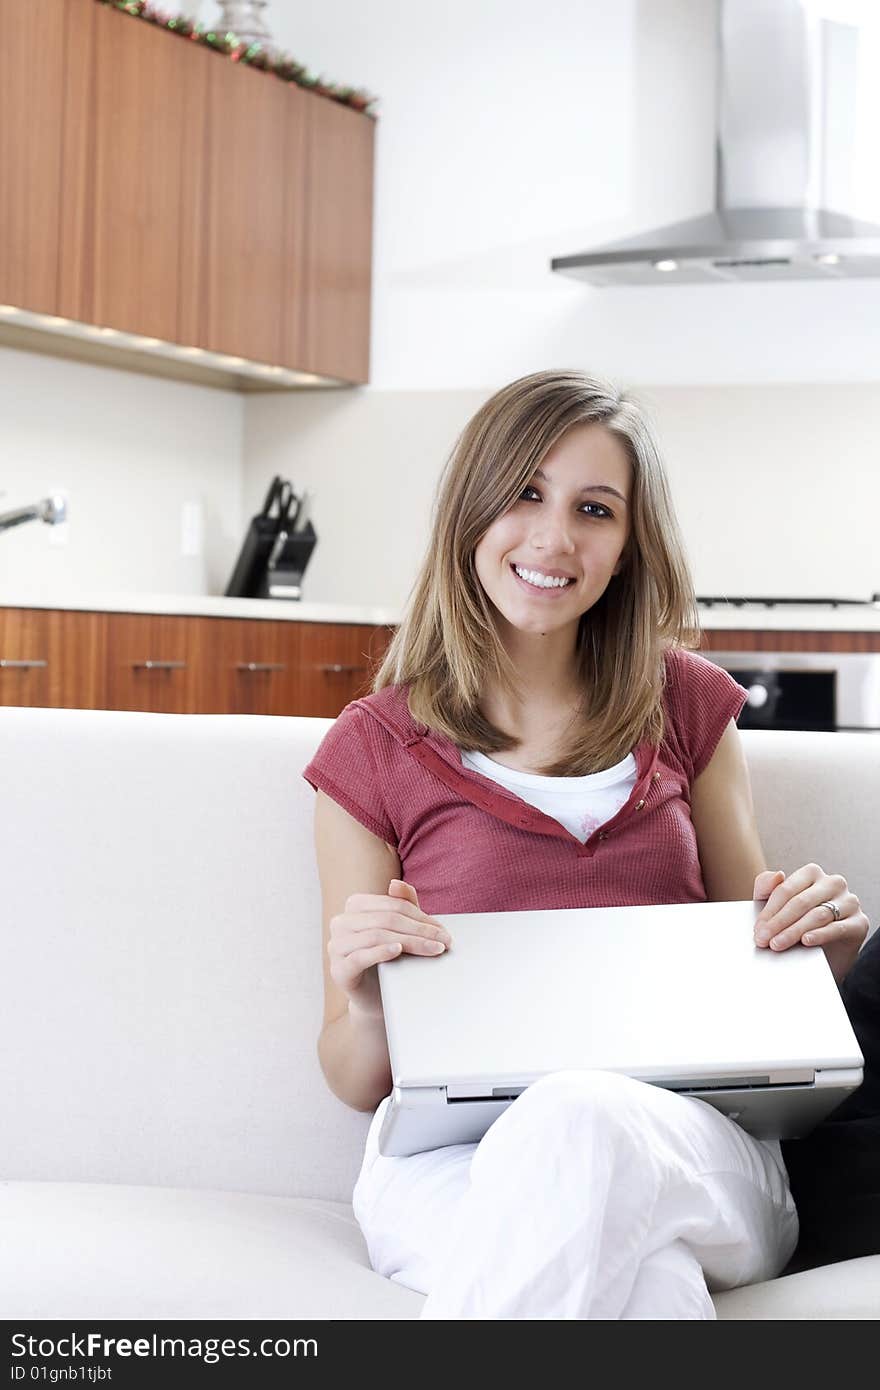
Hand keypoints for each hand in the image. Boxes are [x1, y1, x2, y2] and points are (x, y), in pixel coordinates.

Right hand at [327, 878, 452, 1019]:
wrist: (375, 998)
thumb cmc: (388, 960)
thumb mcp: (399, 930)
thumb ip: (401, 904)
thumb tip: (396, 883)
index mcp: (355, 906)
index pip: (393, 905)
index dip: (421, 917)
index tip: (444, 931)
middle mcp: (341, 922)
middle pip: (387, 920)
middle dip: (420, 930)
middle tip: (444, 942)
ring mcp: (336, 946)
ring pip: (377, 935)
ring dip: (410, 942)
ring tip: (433, 950)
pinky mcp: (338, 969)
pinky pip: (360, 957)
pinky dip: (381, 952)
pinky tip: (398, 950)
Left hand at [753, 864, 868, 983]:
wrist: (826, 951)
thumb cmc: (799, 922)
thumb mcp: (777, 905)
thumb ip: (767, 887)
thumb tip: (777, 875)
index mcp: (812, 873)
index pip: (786, 890)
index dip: (769, 911)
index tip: (757, 929)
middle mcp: (833, 883)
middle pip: (800, 902)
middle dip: (778, 923)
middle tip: (763, 940)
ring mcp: (849, 901)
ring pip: (817, 915)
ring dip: (793, 931)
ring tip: (777, 944)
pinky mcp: (860, 922)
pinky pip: (838, 927)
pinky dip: (820, 934)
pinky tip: (806, 940)